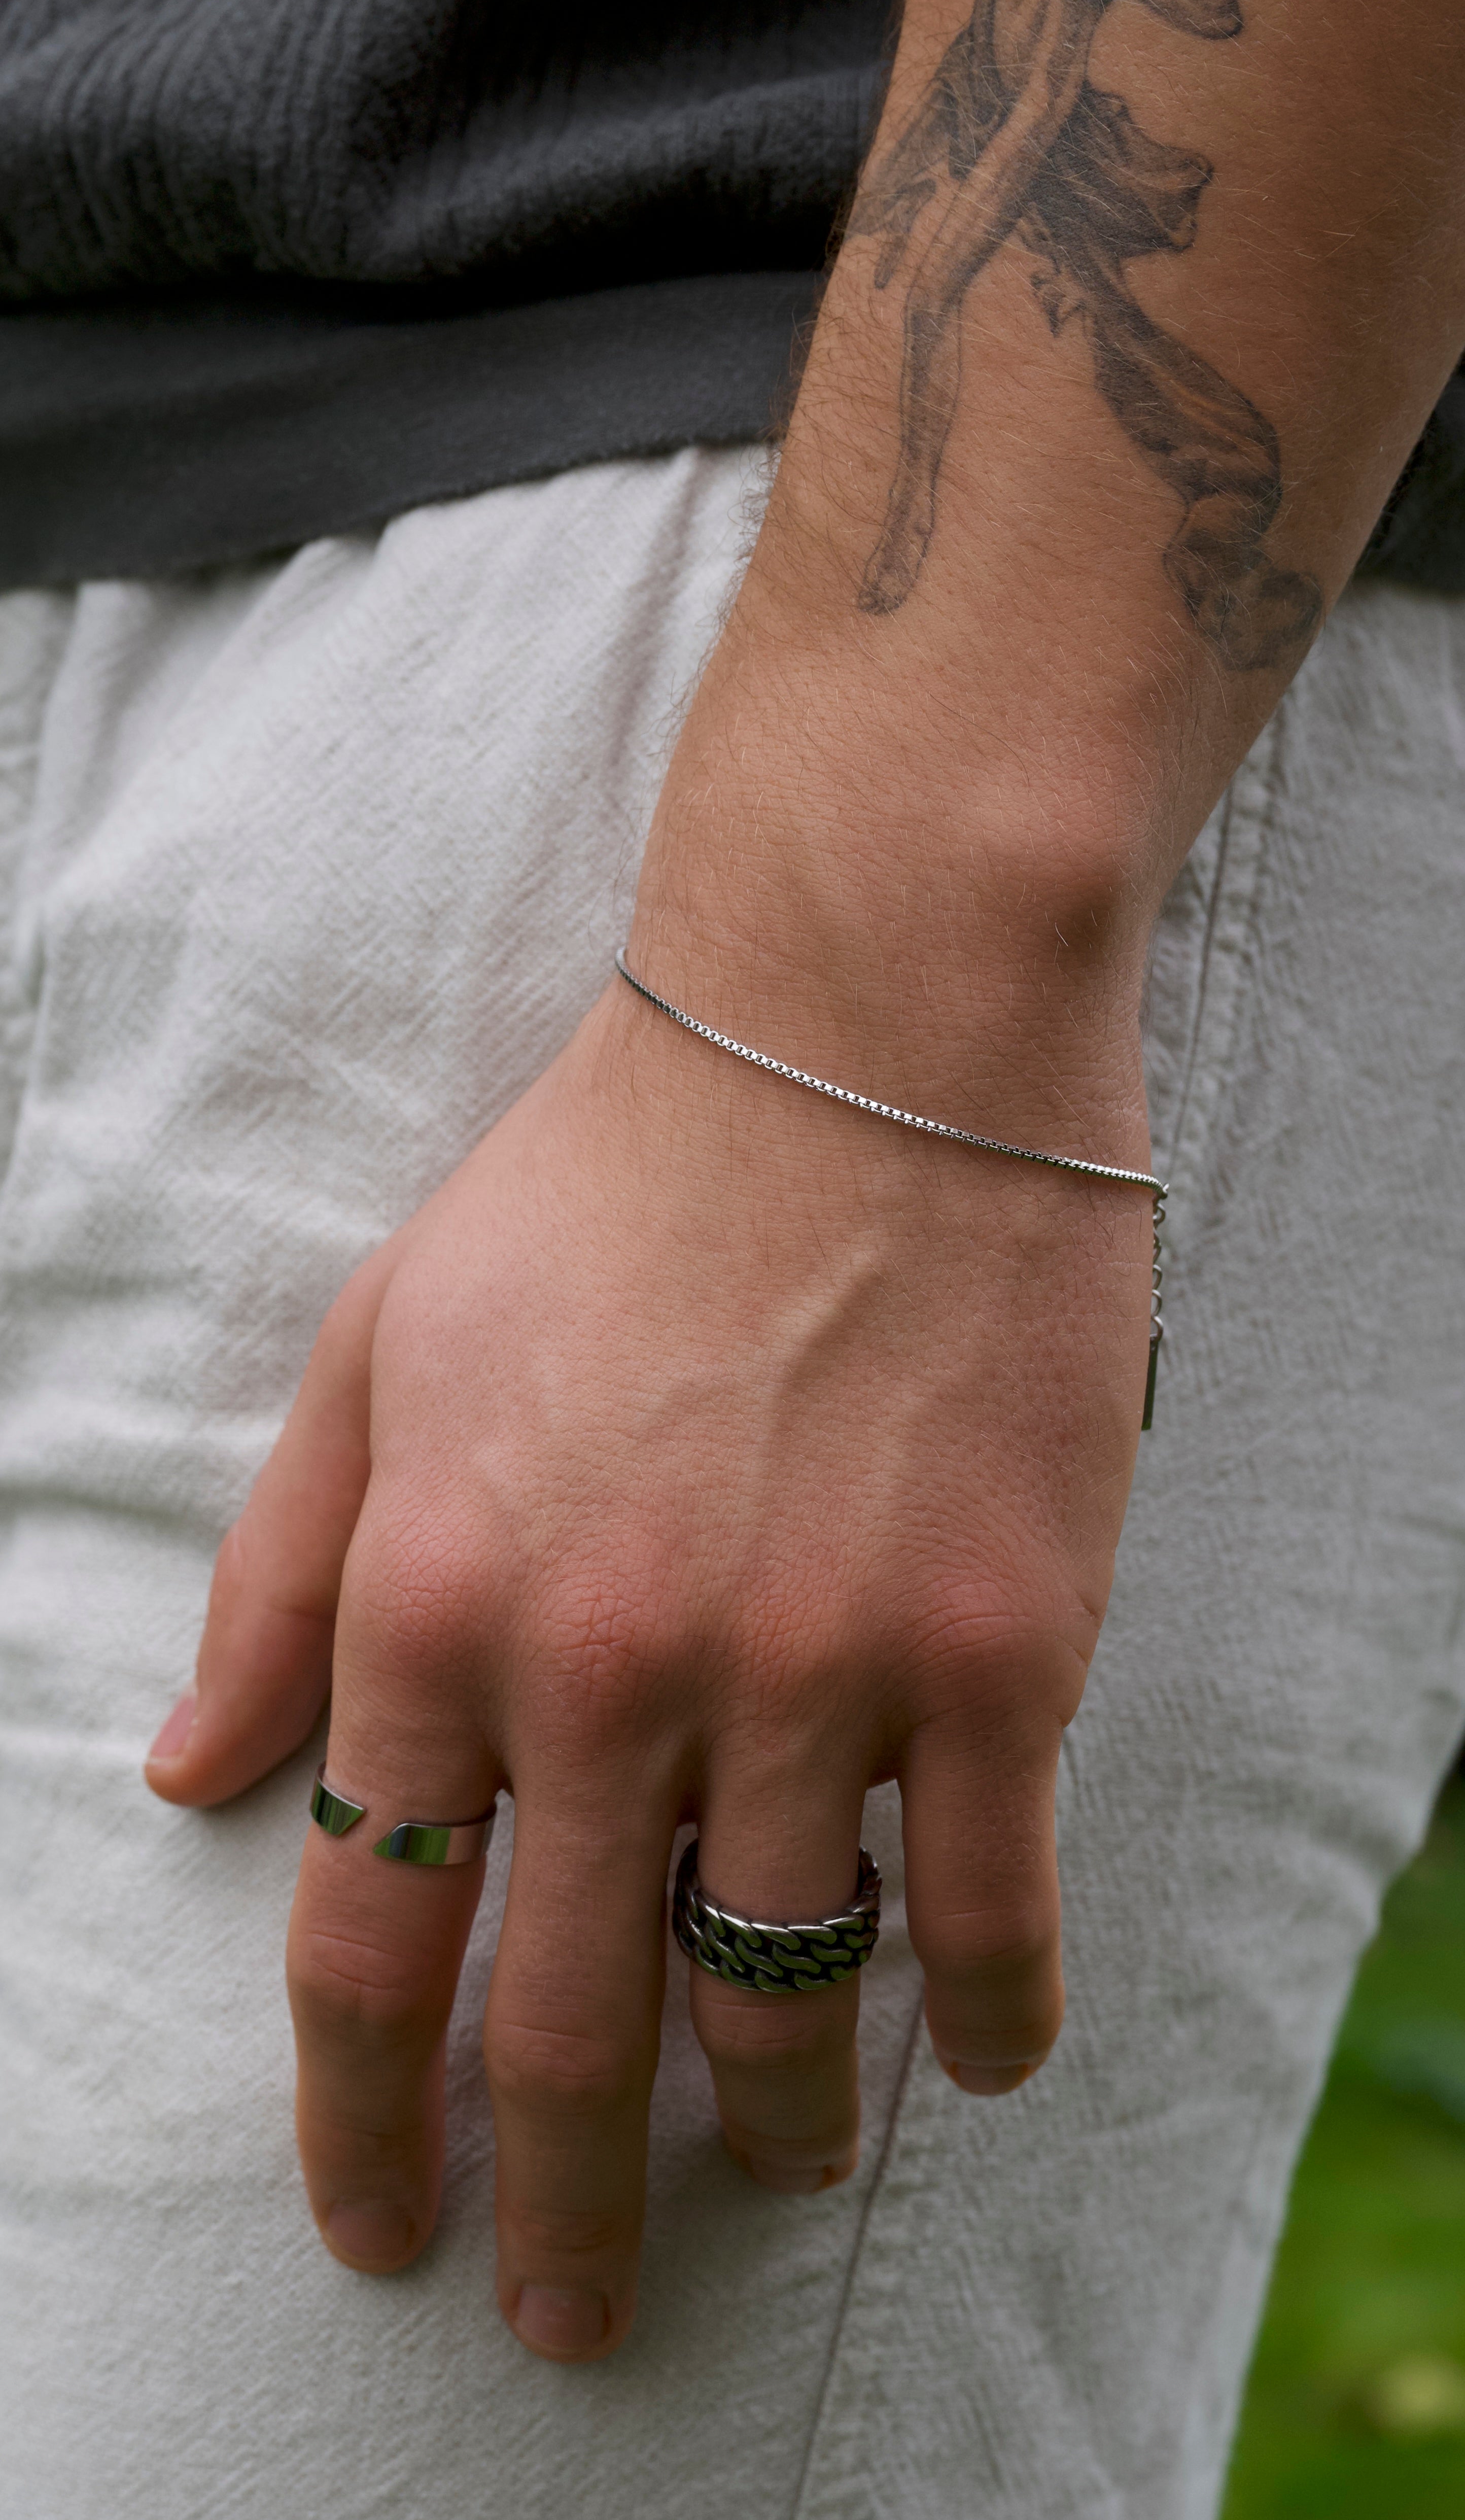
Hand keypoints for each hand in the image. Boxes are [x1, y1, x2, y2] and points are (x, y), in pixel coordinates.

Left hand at [145, 958, 1153, 2363]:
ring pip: (777, 1993)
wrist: (861, 1038)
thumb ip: (276, 1577)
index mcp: (440, 1601)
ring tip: (772, 2174)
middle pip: (556, 2025)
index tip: (379, 2228)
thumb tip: (191, 1776)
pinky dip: (981, 2018)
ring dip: (772, 2126)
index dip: (359, 2122)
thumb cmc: (607, 1185)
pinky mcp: (997, 1646)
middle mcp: (613, 1668)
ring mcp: (817, 1667)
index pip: (365, 1940)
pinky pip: (988, 1906)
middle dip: (555, 2212)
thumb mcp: (376, 1349)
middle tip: (565, 2321)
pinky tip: (969, 2066)